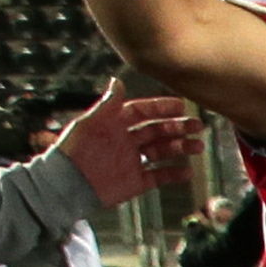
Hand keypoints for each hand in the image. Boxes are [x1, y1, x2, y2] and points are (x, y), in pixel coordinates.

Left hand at [54, 88, 197, 205]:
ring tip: (198, 147)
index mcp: (114, 125)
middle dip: (178, 128)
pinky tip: (188, 171)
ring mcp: (132, 161)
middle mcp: (125, 141)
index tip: (181, 107)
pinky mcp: (136, 182)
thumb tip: (118, 81)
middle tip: (198, 126)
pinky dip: (174, 174)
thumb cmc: (73, 152)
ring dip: (181, 148)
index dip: (161, 108)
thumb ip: (108, 105)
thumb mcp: (89, 124)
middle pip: (157, 131)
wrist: (67, 185)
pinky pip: (159, 177)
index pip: (142, 112)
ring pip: (163, 152)